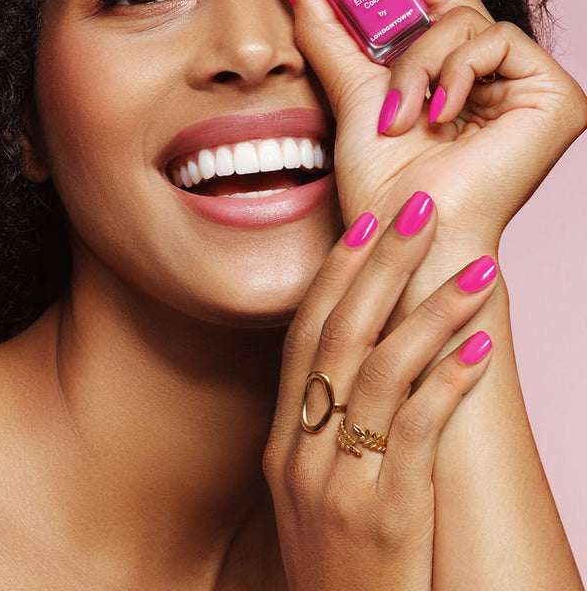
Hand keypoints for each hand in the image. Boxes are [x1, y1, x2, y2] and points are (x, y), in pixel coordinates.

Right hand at [264, 193, 495, 590]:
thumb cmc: (338, 561)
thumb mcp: (312, 489)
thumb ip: (327, 425)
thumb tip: (366, 359)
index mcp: (282, 439)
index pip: (304, 335)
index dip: (335, 275)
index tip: (365, 224)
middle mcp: (301, 450)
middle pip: (341, 335)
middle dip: (381, 266)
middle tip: (418, 210)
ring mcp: (337, 481)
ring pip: (382, 372)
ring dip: (430, 313)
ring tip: (476, 269)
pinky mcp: (386, 513)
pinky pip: (416, 431)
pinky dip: (448, 382)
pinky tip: (483, 349)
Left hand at [284, 0, 586, 255]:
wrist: (408, 234)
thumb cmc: (384, 182)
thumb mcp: (350, 93)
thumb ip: (330, 34)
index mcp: (449, 76)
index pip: (428, 0)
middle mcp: (490, 75)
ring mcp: (525, 83)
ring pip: (464, 22)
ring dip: (416, 64)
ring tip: (397, 114)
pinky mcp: (555, 95)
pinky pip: (496, 42)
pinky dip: (454, 72)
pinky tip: (437, 113)